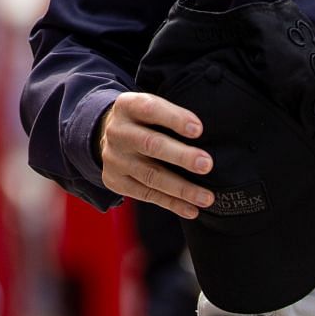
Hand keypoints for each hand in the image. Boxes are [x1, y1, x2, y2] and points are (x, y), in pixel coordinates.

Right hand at [94, 93, 213, 219]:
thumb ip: (172, 115)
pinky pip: (146, 194)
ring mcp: (114, 158)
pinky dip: (171, 203)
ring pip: (151, 175)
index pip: (150, 109)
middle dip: (181, 156)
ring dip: (181, 188)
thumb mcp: (151, 106)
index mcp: (127, 106)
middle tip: (206, 165)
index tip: (199, 130)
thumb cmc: (143, 120)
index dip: (174, 119)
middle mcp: (117, 132)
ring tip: (206, 197)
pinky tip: (191, 210)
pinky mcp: (115, 181)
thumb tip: (205, 135)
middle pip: (150, 144)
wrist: (107, 136)